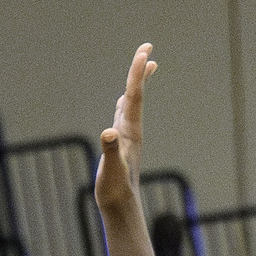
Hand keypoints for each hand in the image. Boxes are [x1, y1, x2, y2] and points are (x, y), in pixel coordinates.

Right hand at [94, 44, 155, 220]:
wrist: (121, 207)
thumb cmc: (115, 189)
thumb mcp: (111, 170)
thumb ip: (109, 151)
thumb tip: (108, 133)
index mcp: (130, 131)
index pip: (135, 96)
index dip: (137, 74)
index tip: (144, 52)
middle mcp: (131, 129)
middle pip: (137, 93)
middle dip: (141, 71)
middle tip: (147, 48)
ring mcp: (127, 136)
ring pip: (133, 102)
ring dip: (137, 83)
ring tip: (145, 66)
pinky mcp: (120, 144)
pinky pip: (124, 115)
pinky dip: (126, 101)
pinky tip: (124, 99)